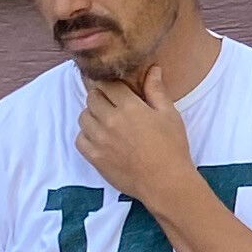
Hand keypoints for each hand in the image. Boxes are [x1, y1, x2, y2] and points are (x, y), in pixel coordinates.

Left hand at [74, 70, 195, 208]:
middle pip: (92, 98)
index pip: (108, 85)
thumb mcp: (169, 115)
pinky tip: (99, 137)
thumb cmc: (172, 147)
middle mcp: (110, 120)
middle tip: (111, 103)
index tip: (114, 87)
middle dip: (100, 96)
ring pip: (83, 117)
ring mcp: (99, 139)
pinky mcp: (94, 156)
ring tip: (105, 120)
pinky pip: (79, 139)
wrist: (165, 182)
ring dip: (92, 114)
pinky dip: (86, 135)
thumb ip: (156, 90)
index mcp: (130, 107)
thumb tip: (152, 69)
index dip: (110, 83)